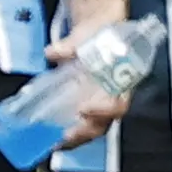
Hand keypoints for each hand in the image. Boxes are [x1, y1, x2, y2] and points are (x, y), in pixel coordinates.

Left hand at [42, 8, 133, 146]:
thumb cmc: (100, 32)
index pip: (118, 104)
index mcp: (121, 80)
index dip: (102, 110)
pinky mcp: (85, 103)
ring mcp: (98, 102)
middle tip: (64, 137)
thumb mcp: (89, 32)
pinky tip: (49, 137)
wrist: (99, 28)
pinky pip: (79, 122)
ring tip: (54, 142)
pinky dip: (66, 132)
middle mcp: (112, 96)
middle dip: (84, 132)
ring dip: (74, 137)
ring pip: (91, 127)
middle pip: (103, 122)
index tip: (83, 109)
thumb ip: (72, 44)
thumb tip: (53, 53)